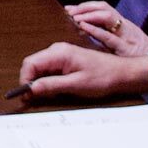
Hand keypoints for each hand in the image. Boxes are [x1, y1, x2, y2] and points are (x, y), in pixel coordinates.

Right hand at [16, 41, 147, 101]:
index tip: (26, 95)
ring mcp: (61, 53)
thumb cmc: (102, 77)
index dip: (25, 79)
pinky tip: (56, 88)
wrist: (121, 73)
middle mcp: (57, 50)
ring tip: (49, 94)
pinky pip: (49, 69)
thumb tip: (31, 88)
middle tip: (35, 98)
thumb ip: (52, 85)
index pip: (30, 63)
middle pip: (33, 64)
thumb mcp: (76, 85)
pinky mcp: (65, 60)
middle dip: (31, 81)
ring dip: (40, 81)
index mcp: (58, 53)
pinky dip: (48, 79)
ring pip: (40, 67)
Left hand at [66, 1, 147, 59]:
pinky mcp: (126, 49)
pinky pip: (110, 37)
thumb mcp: (123, 42)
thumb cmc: (138, 56)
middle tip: (69, 11)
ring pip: (107, 17)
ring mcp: (126, 36)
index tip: (70, 8)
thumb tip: (83, 30)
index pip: (103, 7)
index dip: (86, 5)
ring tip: (75, 17)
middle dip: (85, 7)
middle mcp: (124, 26)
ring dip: (89, 14)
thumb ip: (106, 35)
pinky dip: (96, 30)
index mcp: (122, 24)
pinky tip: (84, 28)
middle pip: (104, 8)